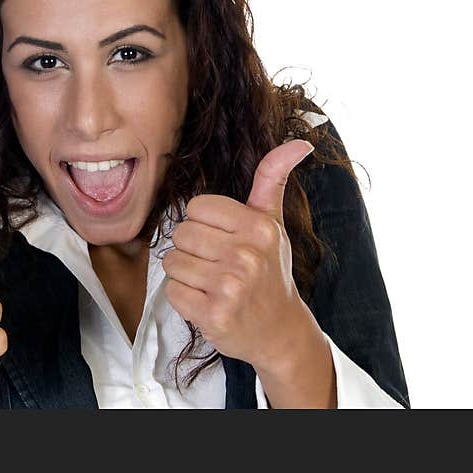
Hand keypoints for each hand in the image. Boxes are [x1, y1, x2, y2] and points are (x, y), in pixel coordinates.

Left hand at [161, 139, 319, 373]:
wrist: (279, 329)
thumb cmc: (270, 271)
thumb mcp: (273, 222)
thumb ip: (273, 179)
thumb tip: (301, 142)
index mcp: (258, 227)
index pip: (196, 207)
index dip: (204, 224)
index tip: (223, 240)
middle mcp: (246, 255)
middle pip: (181, 234)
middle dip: (193, 249)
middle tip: (217, 265)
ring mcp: (230, 286)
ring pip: (172, 262)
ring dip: (186, 274)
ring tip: (212, 283)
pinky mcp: (214, 314)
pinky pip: (172, 292)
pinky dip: (183, 299)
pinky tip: (207, 301)